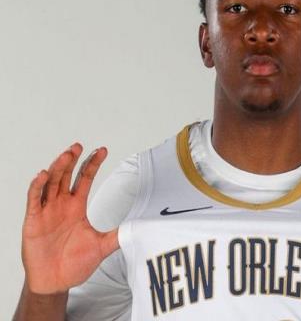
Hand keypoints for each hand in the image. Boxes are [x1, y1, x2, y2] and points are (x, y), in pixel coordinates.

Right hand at [21, 144, 118, 293]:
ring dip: (57, 168)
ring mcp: (47, 211)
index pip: (85, 178)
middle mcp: (61, 205)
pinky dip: (37, 187)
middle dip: (72, 160)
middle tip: (79, 146)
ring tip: (66, 155)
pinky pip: (34, 200)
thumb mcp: (101, 246)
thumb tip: (137, 229)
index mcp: (77, 207)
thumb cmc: (74, 264)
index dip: (92, 163)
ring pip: (51, 183)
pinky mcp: (33, 221)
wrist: (54, 283)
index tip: (102, 150)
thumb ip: (117, 236)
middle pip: (66, 175)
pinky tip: (43, 175)